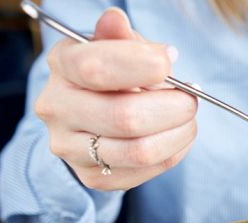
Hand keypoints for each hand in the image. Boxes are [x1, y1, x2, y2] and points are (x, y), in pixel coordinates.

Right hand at [35, 8, 197, 190]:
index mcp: (62, 66)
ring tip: (187, 118)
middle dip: (173, 107)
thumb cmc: (112, 76)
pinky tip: (175, 136)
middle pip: (125, 117)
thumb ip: (120, 38)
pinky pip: (146, 170)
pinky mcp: (93, 177)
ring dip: (178, 133)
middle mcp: (57, 109)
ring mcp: (71, 148)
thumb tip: (116, 20)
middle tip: (190, 99)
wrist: (89, 117)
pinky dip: (173, 152)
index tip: (169, 61)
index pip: (96, 69)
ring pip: (140, 151)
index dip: (142, 66)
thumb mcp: (115, 48)